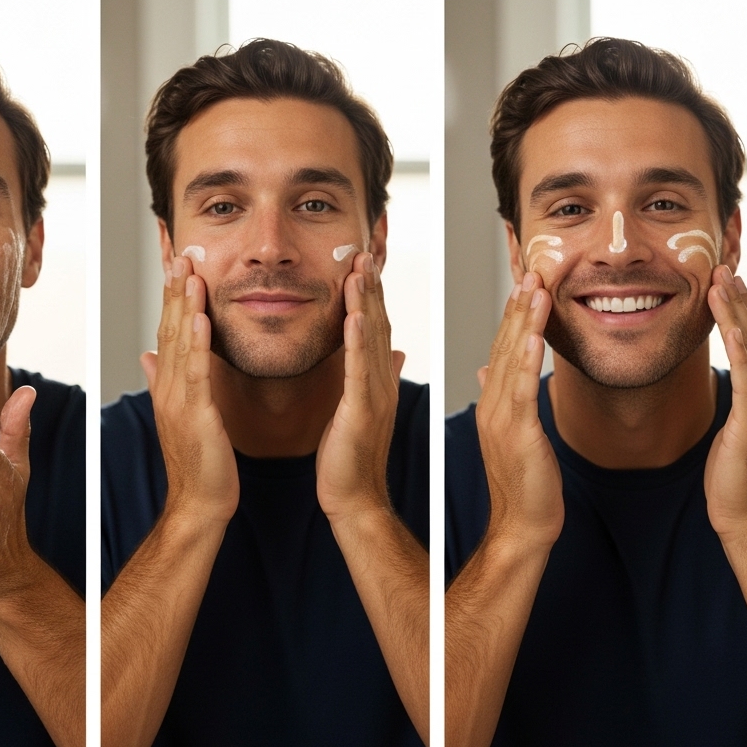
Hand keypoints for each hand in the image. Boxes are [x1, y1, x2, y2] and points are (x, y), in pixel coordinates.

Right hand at [140, 256, 238, 523]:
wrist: (200, 503)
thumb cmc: (197, 462)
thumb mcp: (180, 413)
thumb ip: (164, 380)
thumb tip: (148, 355)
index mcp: (168, 384)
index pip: (167, 329)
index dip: (170, 294)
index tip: (175, 262)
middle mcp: (169, 387)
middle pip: (168, 327)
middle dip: (173, 288)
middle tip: (178, 250)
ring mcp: (179, 400)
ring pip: (179, 343)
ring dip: (183, 304)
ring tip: (188, 270)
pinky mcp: (196, 414)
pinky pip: (196, 372)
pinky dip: (197, 342)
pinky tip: (201, 316)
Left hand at [316, 252, 403, 519]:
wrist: (354, 498)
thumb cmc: (352, 457)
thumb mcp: (363, 406)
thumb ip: (377, 374)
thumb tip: (395, 350)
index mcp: (378, 379)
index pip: (378, 326)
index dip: (373, 292)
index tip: (365, 259)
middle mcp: (381, 381)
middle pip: (379, 323)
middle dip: (372, 285)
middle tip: (367, 248)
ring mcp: (374, 395)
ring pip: (372, 340)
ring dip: (367, 302)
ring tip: (361, 268)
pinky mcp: (361, 412)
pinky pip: (359, 371)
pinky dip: (357, 342)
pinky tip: (353, 316)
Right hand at [475, 272, 562, 548]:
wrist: (522, 526)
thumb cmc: (524, 484)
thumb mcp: (511, 432)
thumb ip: (499, 396)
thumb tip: (486, 368)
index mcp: (493, 402)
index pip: (502, 348)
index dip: (513, 314)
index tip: (525, 281)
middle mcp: (492, 403)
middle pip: (504, 344)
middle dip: (518, 305)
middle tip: (530, 268)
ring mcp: (501, 417)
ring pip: (511, 359)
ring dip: (523, 321)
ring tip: (533, 287)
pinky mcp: (516, 432)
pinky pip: (520, 389)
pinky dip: (525, 359)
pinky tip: (533, 334)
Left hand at [705, 266, 746, 540]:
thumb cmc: (737, 481)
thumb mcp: (735, 435)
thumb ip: (737, 410)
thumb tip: (730, 393)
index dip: (738, 312)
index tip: (723, 282)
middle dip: (738, 301)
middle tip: (723, 266)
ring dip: (737, 313)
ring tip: (723, 280)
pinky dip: (740, 350)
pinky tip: (731, 326)